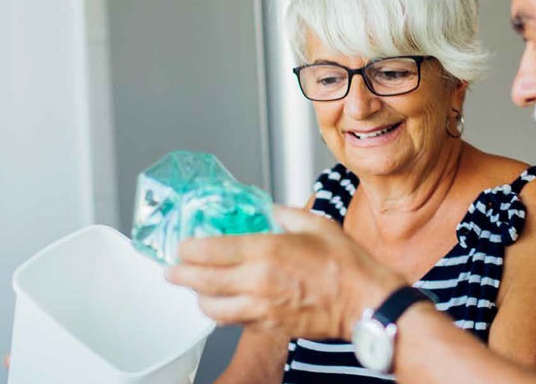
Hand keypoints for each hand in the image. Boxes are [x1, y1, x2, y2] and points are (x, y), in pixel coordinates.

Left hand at [166, 206, 404, 339]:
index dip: (188, 248)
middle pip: (201, 280)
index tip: (182, 245)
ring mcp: (261, 307)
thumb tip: (273, 210)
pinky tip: (223, 305)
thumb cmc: (347, 266)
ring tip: (195, 289)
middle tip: (171, 269)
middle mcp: (258, 281)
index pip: (211, 250)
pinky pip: (233, 322)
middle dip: (180, 274)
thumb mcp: (318, 225)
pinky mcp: (269, 325)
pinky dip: (222, 313)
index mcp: (267, 251)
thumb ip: (288, 215)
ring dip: (198, 297)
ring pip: (212, 308)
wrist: (364, 302)